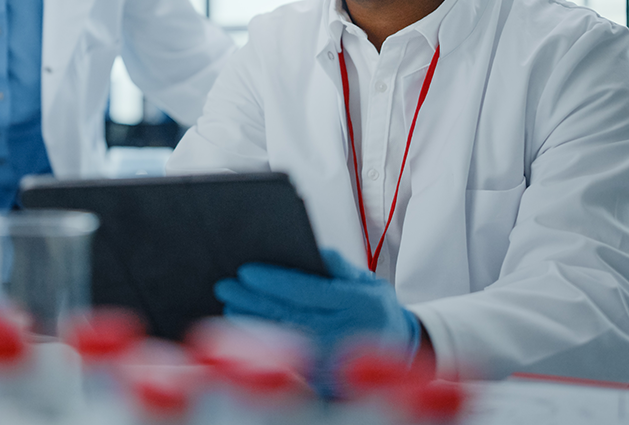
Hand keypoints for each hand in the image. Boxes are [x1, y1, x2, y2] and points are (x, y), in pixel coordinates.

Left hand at [214, 249, 420, 361]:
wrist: (402, 350)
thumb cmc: (377, 310)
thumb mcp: (369, 281)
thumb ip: (341, 266)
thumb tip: (315, 250)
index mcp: (354, 303)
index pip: (304, 290)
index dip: (272, 281)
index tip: (246, 271)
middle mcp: (342, 331)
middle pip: (286, 313)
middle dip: (252, 299)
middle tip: (226, 287)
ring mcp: (332, 357)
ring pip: (282, 337)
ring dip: (252, 322)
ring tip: (230, 306)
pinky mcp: (324, 377)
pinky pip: (287, 358)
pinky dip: (264, 344)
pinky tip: (248, 331)